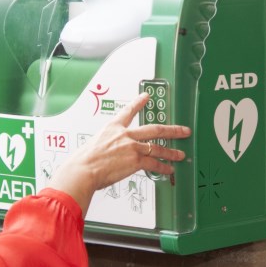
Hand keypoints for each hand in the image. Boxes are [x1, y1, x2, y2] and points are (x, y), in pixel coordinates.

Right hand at [46, 93, 190, 214]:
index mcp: (112, 128)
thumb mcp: (92, 146)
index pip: (128, 112)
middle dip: (171, 130)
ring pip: (158, 148)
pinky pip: (155, 164)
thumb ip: (103, 147)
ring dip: (171, 152)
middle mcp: (125, 135)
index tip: (146, 97)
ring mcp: (132, 147)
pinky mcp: (136, 160)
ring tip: (180, 154)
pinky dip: (164, 167)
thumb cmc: (83, 161)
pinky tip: (169, 169)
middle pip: (154, 129)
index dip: (139, 103)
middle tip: (182, 130)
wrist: (84, 169)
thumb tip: (104, 154)